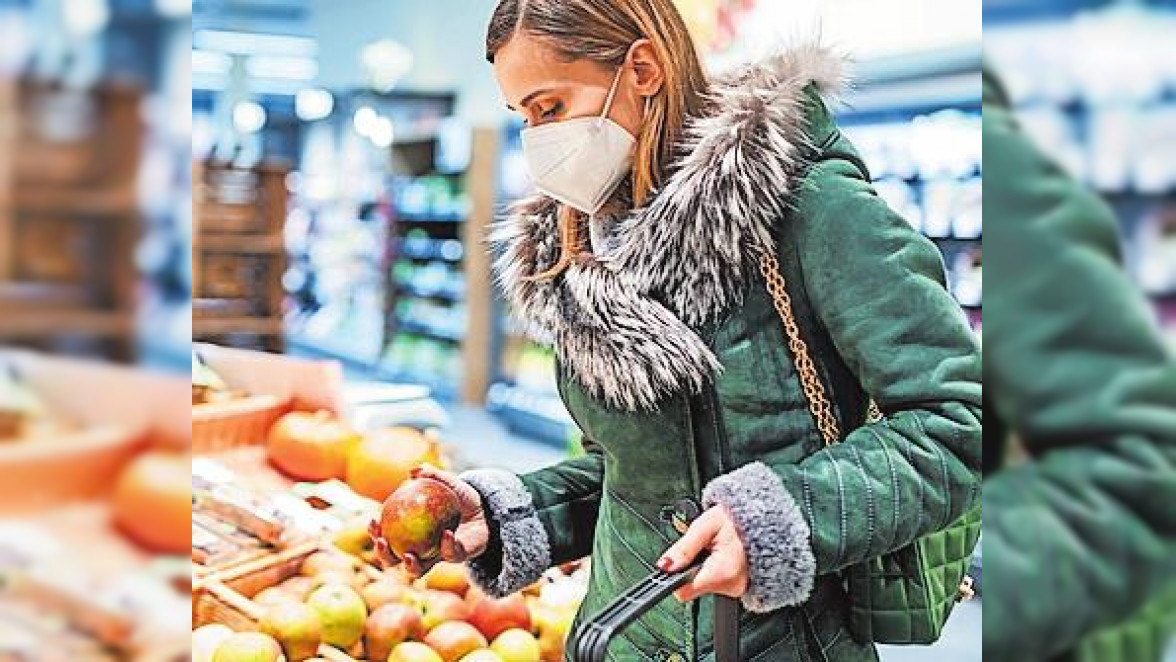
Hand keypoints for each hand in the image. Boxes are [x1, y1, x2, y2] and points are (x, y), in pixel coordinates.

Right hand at [368, 463, 489, 576]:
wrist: (486, 510)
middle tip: (383, 543)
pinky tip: (447, 534)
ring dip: (410, 566)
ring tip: (409, 555)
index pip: (386, 536)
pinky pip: (450, 555)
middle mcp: (419, 549)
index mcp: (410, 533)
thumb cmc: (460, 497)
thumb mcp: (447, 483)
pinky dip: (447, 546)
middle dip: (384, 556)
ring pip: (418, 570)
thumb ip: (432, 475)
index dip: (375, 532)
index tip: (373, 521)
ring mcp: (437, 556)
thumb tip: (415, 469)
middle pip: (394, 560)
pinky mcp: (457, 557)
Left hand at [657, 505, 748, 602]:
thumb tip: (665, 566)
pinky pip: (715, 582)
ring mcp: (737, 588)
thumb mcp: (706, 525)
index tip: (676, 562)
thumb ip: (684, 548)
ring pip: (702, 584)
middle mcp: (731, 586)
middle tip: (703, 547)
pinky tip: (721, 555)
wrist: (766, 519)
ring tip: (716, 548)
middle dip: (691, 567)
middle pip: (692, 587)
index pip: (683, 590)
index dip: (674, 577)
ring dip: (703, 567)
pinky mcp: (738, 587)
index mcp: (722, 572)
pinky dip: (713, 569)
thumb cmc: (739, 519)